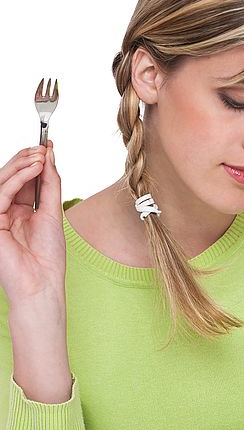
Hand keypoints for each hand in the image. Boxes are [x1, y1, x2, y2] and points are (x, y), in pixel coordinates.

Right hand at [0, 140, 65, 305]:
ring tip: (40, 156)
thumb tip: (49, 157)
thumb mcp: (52, 213)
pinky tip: (34, 169)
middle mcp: (6, 212)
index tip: (47, 147)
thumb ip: (49, 185)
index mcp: (20, 212)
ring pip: (3, 182)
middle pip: (11, 178)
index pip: (24, 181)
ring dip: (23, 166)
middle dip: (26, 160)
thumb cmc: (48, 256)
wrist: (41, 282)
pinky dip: (18, 179)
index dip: (33, 163)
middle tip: (43, 149)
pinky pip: (2, 193)